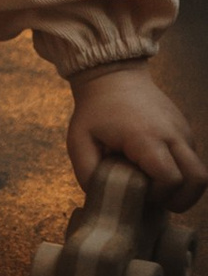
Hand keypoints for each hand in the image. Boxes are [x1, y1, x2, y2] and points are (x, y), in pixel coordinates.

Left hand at [68, 65, 206, 205]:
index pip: (170, 178)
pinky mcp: (186, 130)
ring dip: (183, 187)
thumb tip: (103, 197)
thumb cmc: (95, 111)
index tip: (139, 192)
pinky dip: (182, 173)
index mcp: (145, 136)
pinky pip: (193, 160)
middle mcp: (172, 133)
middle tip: (156, 198)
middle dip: (181, 199)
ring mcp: (183, 131)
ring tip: (157, 185)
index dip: (158, 195)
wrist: (112, 76)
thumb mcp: (79, 141)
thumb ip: (88, 173)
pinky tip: (157, 168)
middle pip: (197, 179)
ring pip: (200, 172)